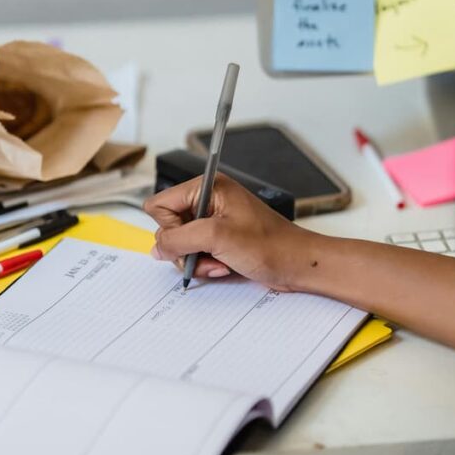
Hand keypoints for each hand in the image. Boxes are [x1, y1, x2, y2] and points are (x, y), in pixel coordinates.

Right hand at [144, 174, 309, 289]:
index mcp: (207, 187)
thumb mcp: (217, 237)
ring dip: (196, 259)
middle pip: (168, 227)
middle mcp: (208, 201)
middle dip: (185, 248)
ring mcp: (213, 221)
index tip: (189, 238)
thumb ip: (178, 239)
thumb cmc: (270, 245)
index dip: (169, 227)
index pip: (160, 205)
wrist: (297, 263)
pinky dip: (205, 264)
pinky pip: (195, 253)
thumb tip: (157, 248)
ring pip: (180, 244)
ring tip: (219, 262)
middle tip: (208, 253)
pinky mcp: (218, 239)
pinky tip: (224, 266)